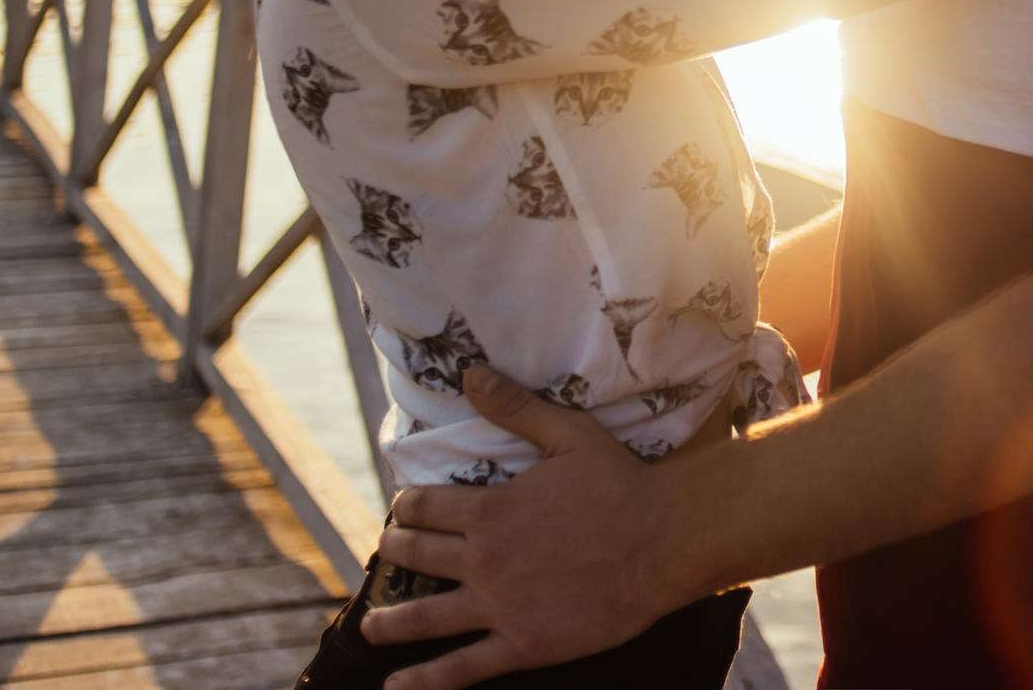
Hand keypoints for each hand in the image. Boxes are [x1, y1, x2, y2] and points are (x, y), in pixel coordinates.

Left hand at [359, 365, 699, 687]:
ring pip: (426, 616)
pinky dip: (426, 681)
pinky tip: (399, 686)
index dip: (407, 507)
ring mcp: (499, 606)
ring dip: (390, 621)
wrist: (663, 540)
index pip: (424, 507)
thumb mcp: (568, 434)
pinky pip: (463, 668)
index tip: (402, 509)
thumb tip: (469, 373)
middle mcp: (483, 559)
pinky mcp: (522, 643)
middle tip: (387, 551)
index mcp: (489, 509)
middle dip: (396, 551)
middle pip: (417, 556)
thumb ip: (515, 408)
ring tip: (370, 626)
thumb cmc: (619, 484)